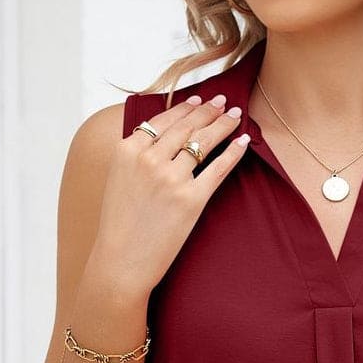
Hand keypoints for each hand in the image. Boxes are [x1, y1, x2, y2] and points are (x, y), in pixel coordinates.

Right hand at [92, 92, 250, 302]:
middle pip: (186, 126)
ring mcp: (171, 179)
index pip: (162, 120)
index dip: (184, 107)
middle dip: (208, 110)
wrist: (121, 262)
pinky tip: (244, 142)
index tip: (199, 100)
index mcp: (127, 150)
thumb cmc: (120, 227)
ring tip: (236, 115)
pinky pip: (217, 168)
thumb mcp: (118, 180)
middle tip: (223, 102)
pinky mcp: (190, 200)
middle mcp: (149, 159)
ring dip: (223, 124)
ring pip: (202, 141)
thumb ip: (136, 156)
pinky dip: (233, 152)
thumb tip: (158, 140)